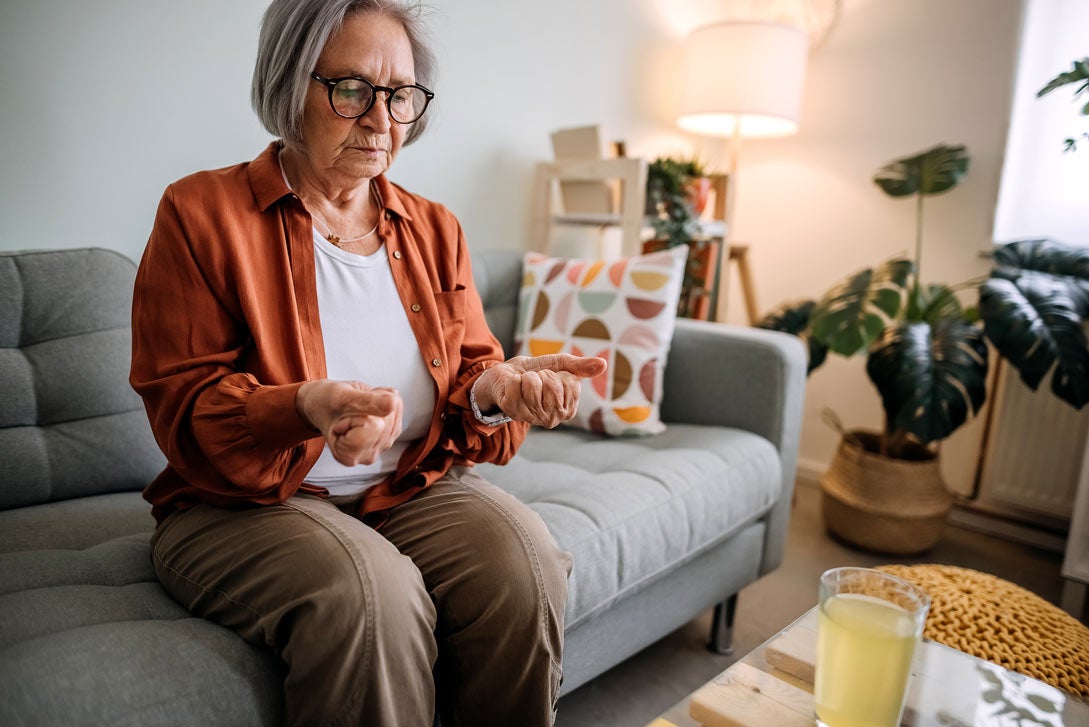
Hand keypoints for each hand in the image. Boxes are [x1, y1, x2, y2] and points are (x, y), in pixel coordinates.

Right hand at [296, 380, 403, 465]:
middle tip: (349, 407)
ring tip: (356, 406)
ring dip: (377, 400)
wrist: (322, 402)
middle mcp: (366, 456)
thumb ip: (366, 402)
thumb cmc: (325, 402)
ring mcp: (379, 446)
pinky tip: (367, 405)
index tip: (342, 416)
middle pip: (386, 419)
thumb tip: (393, 403)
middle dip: (370, 403)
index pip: (373, 425)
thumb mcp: (340, 398)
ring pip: (394, 411)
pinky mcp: (389, 434)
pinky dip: (383, 399)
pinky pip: (397, 407)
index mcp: (348, 455)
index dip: (359, 411)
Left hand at [474, 354, 607, 428]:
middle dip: (543, 374)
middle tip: (536, 380)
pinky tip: (513, 386)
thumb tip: (603, 364)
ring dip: (528, 376)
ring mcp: (531, 416)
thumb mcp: (559, 366)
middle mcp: (551, 418)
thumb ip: (580, 367)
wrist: (504, 374)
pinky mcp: (512, 409)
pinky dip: (514, 378)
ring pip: (534, 384)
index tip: (551, 379)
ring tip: (524, 383)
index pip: (571, 383)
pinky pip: (517, 384)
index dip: (559, 374)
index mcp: (567, 409)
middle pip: (553, 385)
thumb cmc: (533, 372)